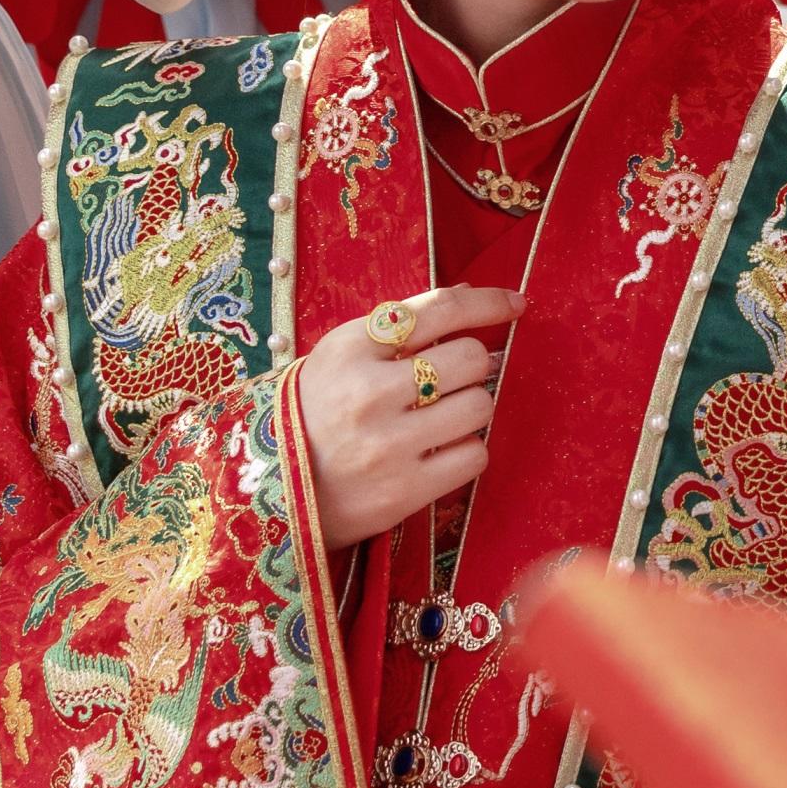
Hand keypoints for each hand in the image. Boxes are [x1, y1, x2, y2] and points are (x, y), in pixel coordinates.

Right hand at [289, 285, 517, 544]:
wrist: (270, 492)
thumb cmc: (312, 415)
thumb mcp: (338, 357)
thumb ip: (399, 327)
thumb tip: (471, 295)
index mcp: (350, 349)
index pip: (439, 310)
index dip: (488, 304)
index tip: (516, 305)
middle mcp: (369, 393)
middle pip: (470, 357)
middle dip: (472, 366)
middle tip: (452, 382)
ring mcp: (388, 445)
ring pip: (480, 406)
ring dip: (470, 409)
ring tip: (439, 420)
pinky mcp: (404, 491)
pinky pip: (475, 456)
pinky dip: (466, 452)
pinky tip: (439, 453)